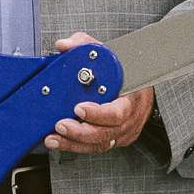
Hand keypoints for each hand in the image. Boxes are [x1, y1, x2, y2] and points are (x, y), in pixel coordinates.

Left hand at [40, 32, 155, 157]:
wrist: (140, 81)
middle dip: (80, 132)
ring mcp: (124, 131)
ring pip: (99, 144)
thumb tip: (64, 46)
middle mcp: (131, 118)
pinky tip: (61, 141)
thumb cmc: (126, 69)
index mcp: (133, 97)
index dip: (98, 114)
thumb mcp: (107, 52)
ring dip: (73, 143)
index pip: (118, 112)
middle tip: (61, 125)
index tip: (78, 108)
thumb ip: (84, 45)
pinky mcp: (116, 139)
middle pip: (106, 133)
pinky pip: (96, 147)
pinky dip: (76, 146)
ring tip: (54, 137)